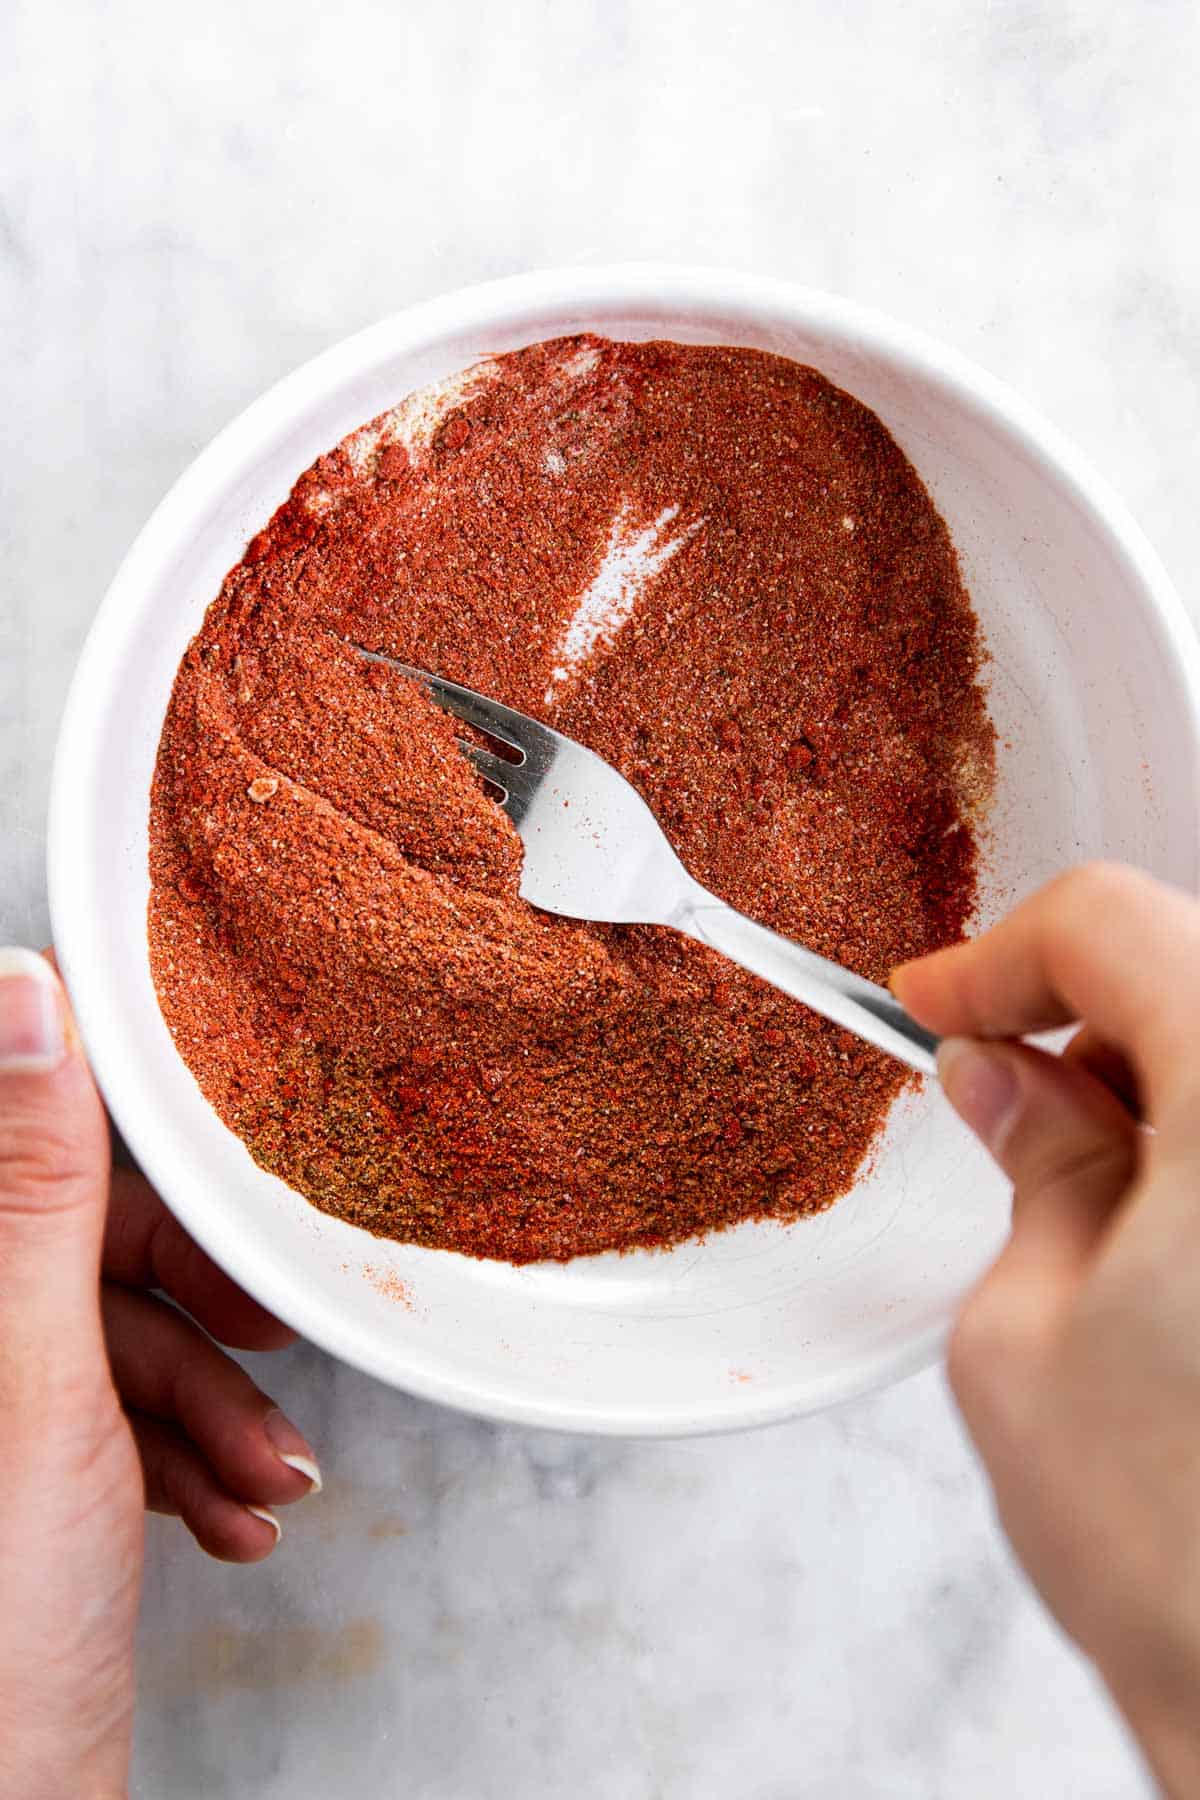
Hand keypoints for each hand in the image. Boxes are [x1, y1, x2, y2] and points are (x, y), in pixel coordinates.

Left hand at [0, 948, 320, 1797]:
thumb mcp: (35, 1385)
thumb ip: (37, 1194)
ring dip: (210, 1410)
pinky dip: (189, 1464)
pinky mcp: (21, 1481)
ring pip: (111, 1350)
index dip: (135, 1166)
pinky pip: (114, 1427)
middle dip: (194, 1318)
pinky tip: (233, 1516)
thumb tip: (28, 1002)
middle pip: (83, 1259)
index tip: (228, 1170)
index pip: (34, 1159)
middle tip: (272, 1341)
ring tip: (265, 1480)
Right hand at [893, 864, 1199, 1797]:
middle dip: (1084, 1010)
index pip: (1117, 927)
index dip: (1002, 955)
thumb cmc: (1180, 1567)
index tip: (940, 1006)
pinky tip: (1176, 1227)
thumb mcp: (1023, 1337)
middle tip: (997, 1091)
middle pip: (1198, 963)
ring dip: (1162, 1071)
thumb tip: (1001, 1077)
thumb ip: (1029, 1166)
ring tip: (1095, 1182)